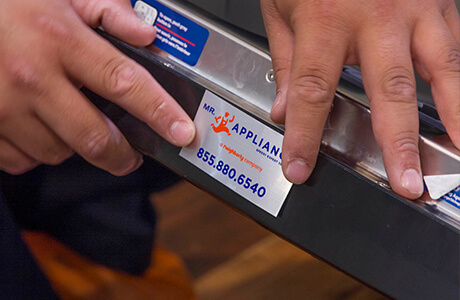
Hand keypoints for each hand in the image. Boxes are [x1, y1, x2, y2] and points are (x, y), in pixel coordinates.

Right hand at [0, 0, 194, 174]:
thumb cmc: (8, 7)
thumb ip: (107, 12)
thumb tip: (146, 35)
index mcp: (58, 39)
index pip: (124, 83)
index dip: (159, 111)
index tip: (181, 131)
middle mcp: (32, 77)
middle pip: (96, 138)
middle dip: (122, 155)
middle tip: (131, 154)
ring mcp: (4, 108)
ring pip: (60, 153)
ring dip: (75, 145)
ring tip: (69, 120)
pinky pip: (25, 160)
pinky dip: (39, 150)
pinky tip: (38, 126)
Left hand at [261, 0, 459, 198]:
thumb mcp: (282, 3)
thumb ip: (284, 57)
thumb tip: (281, 107)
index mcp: (325, 20)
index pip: (309, 93)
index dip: (303, 135)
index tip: (299, 167)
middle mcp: (375, 18)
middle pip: (388, 93)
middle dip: (397, 144)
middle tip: (405, 184)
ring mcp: (415, 9)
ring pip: (441, 71)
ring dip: (452, 119)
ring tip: (456, 157)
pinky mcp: (440, 1)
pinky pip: (456, 48)